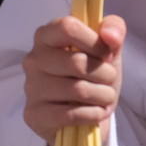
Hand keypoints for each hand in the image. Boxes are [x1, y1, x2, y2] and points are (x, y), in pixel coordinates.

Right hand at [22, 14, 124, 145]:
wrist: (84, 118)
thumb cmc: (93, 75)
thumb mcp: (107, 49)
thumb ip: (114, 29)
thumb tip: (109, 35)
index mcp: (46, 36)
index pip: (68, 27)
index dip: (95, 42)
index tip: (106, 54)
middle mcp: (33, 59)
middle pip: (77, 62)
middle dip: (105, 74)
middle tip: (109, 80)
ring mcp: (31, 88)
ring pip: (78, 90)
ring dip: (103, 96)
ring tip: (105, 97)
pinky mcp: (34, 114)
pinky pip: (72, 114)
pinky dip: (93, 114)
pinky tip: (95, 112)